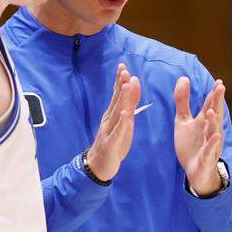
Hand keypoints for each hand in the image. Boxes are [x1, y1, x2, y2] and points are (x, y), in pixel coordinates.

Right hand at [85, 63, 140, 181]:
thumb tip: (133, 88)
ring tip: (126, 86)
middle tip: (124, 70)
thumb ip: (128, 106)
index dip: (119, 81)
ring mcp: (108, 131)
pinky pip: (117, 133)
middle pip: (115, 101)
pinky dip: (121, 124)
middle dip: (120, 85)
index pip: (116, 95)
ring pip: (116, 113)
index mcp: (112, 115)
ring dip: (121, 99)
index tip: (122, 66)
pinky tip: (125, 115)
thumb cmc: (113, 142)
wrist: (99, 165)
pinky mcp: (110, 144)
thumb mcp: (123, 123)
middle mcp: (109, 120)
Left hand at [173, 77, 224, 194]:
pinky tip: (215, 136)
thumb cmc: (191, 144)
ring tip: (213, 111)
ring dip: (214, 122)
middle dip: (217, 102)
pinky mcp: (206, 158)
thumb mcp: (183, 121)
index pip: (210, 105)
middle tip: (220, 88)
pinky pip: (210, 151)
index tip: (218, 82)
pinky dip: (212, 144)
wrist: (194, 170)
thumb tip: (183, 78)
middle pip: (215, 115)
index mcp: (204, 121)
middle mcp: (210, 131)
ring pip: (214, 132)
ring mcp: (210, 145)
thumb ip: (183, 101)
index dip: (214, 94)